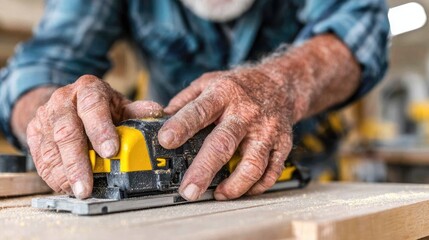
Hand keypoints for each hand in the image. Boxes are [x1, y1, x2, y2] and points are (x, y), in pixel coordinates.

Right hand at [26, 75, 162, 198]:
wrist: (67, 102)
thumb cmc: (99, 106)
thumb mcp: (120, 105)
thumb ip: (136, 112)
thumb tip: (156, 113)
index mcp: (88, 89)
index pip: (93, 107)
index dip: (101, 130)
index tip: (110, 152)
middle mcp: (63, 100)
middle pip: (68, 132)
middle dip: (78, 162)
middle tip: (88, 186)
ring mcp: (46, 117)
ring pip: (51, 148)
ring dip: (64, 174)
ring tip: (78, 191)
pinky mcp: (34, 132)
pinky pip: (40, 157)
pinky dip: (53, 175)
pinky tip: (65, 186)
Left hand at [159, 68, 294, 200]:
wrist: (280, 84)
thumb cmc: (241, 86)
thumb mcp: (210, 82)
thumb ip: (185, 100)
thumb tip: (159, 120)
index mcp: (223, 94)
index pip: (199, 111)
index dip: (182, 126)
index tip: (165, 140)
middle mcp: (246, 113)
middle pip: (223, 143)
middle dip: (204, 169)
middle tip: (188, 190)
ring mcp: (266, 130)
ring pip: (252, 164)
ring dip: (234, 185)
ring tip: (219, 194)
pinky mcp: (282, 144)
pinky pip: (271, 171)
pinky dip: (256, 186)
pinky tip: (243, 189)